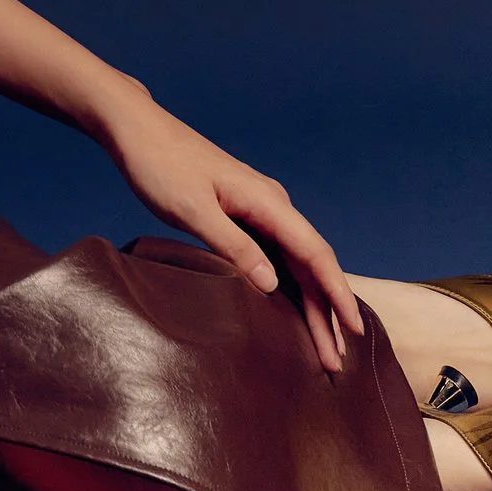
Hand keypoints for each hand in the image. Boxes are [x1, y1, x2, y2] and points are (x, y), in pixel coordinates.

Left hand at [93, 93, 363, 372]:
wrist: (136, 129)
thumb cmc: (160, 165)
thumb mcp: (193, 210)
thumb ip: (234, 246)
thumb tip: (273, 284)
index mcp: (267, 201)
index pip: (315, 254)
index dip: (338, 294)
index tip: (355, 330)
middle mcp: (272, 204)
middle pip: (311, 264)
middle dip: (328, 312)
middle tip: (335, 361)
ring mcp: (258, 209)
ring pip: (296, 262)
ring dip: (311, 303)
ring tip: (322, 346)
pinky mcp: (242, 214)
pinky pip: (278, 255)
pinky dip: (290, 285)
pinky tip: (293, 310)